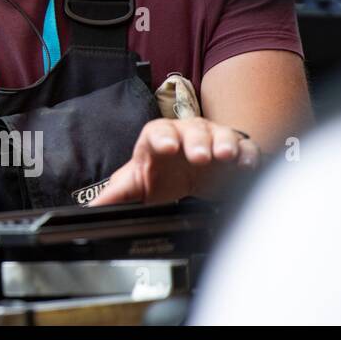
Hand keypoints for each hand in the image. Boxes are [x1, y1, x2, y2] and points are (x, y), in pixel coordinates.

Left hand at [90, 117, 260, 205]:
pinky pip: (246, 148)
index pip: (157, 132)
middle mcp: (187, 134)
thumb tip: (91, 209)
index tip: (165, 146)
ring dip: (224, 144)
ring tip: (225, 156)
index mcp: (159, 140)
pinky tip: (247, 165)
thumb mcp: (137, 185)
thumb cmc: (160, 175)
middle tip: (200, 156)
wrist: (188, 175)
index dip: (161, 137)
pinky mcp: (237, 152)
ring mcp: (213, 140)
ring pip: (221, 135)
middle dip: (196, 142)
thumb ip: (116, 196)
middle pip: (192, 130)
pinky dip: (248, 155)